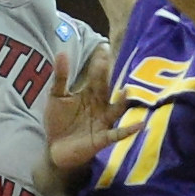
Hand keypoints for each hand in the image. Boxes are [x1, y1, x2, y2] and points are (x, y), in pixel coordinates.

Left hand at [44, 49, 139, 178]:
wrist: (54, 148)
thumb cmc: (58, 121)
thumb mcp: (56, 97)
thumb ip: (61, 77)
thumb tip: (62, 52)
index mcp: (91, 92)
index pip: (98, 74)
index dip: (101, 62)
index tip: (105, 47)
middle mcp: (101, 104)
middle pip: (110, 89)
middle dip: (116, 78)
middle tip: (125, 63)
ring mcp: (103, 120)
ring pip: (117, 109)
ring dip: (123, 101)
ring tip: (128, 91)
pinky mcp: (103, 138)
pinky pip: (118, 133)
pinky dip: (129, 129)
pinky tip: (140, 124)